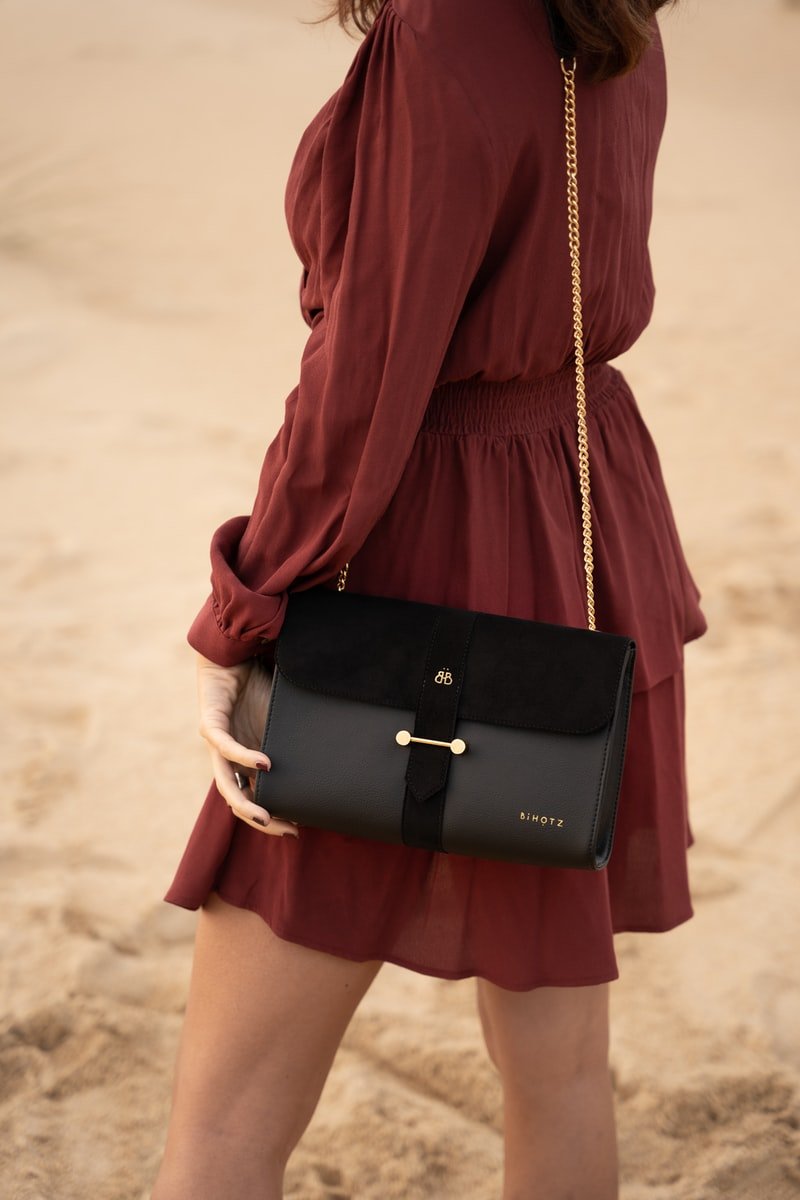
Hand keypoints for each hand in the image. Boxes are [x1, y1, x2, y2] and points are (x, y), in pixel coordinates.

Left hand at [195, 652, 298, 837]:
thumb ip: (290, 741)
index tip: (297, 826)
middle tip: (286, 830)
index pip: (255, 798)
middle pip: (238, 800)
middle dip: (261, 820)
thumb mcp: (279, 721)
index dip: (272, 816)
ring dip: (245, 804)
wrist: (233, 657)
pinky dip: (245, 758)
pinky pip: (225, 748)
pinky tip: (265, 765)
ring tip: (265, 816)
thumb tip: (327, 754)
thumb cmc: (257, 688)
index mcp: (245, 762)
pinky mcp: (210, 726)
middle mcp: (229, 759)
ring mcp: (218, 745)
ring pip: (226, 784)